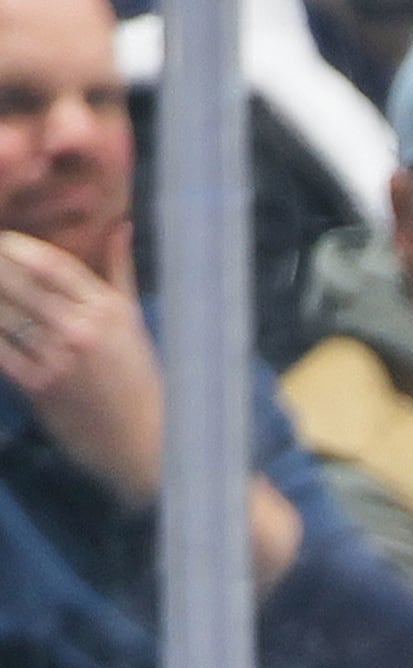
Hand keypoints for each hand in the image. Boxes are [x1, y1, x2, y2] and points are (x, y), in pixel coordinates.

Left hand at [0, 224, 164, 507]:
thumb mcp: (135, 322)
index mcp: (109, 309)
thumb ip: (120, 273)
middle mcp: (83, 328)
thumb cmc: (139, 378)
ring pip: (3, 315)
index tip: (2, 240)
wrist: (142, 439)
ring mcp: (59, 358)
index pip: (53, 265)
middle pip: (21, 284)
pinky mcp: (39, 386)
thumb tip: (118, 228)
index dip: (18, 247)